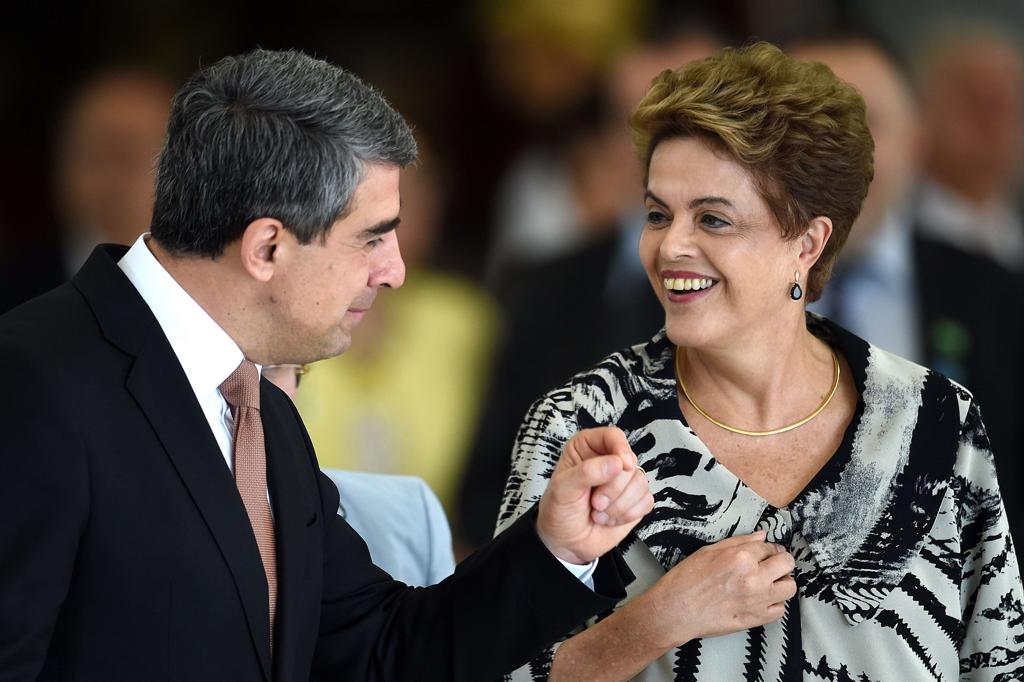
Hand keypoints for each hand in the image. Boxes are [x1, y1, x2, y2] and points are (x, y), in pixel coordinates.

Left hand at [536, 427, 654, 564]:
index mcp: (588, 448)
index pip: (613, 436)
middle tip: (595, 502)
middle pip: (630, 464)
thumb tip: (617, 462)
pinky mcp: (634, 501)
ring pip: (640, 483)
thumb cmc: (559, 511)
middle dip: (613, 489)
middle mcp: (608, 461)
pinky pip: (646, 501)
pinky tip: (610, 519)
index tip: (622, 464)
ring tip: (599, 512)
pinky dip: (627, 514)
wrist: (565, 542)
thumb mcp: (563, 489)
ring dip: (619, 505)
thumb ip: (587, 472)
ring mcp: (623, 482)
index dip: (620, 448)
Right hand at [637, 531, 796, 649]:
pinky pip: (780, 610)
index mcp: (741, 558)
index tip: (764, 551)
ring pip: (789, 587)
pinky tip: (761, 599)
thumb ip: (739, 543)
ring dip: (781, 582)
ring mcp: (757, 601)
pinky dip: (774, 603)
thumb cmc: (686, 580)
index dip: (767, 548)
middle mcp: (754, 578)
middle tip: (770, 564)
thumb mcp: (708, 551)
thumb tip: (761, 536)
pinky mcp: (755, 619)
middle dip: (780, 561)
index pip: (770, 547)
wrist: (675, 611)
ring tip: (768, 582)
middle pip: (787, 564)